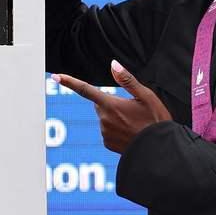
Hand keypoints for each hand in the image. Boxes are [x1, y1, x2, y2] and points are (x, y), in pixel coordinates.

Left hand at [53, 61, 171, 153]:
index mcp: (111, 105)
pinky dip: (117, 129)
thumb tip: (113, 64)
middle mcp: (104, 119)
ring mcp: (104, 132)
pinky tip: (131, 133)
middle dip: (111, 103)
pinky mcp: (107, 143)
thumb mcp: (147, 96)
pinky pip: (108, 131)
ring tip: (135, 124)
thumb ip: (127, 80)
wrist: (159, 149)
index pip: (86, 90)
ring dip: (116, 118)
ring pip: (105, 118)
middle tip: (132, 110)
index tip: (56, 77)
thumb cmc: (156, 121)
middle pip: (100, 104)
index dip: (70, 82)